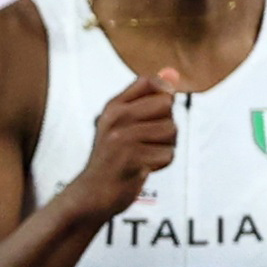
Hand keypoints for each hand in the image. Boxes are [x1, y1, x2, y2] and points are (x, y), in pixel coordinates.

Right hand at [64, 70, 179, 225]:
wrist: (92, 194)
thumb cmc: (113, 157)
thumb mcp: (124, 122)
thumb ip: (150, 96)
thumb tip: (173, 72)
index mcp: (113, 107)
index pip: (149, 81)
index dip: (162, 94)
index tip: (153, 114)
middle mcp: (116, 119)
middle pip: (167, 105)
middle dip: (166, 124)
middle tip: (146, 140)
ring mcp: (123, 139)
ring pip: (171, 130)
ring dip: (165, 146)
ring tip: (144, 155)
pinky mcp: (132, 159)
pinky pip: (168, 154)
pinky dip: (161, 164)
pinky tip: (142, 168)